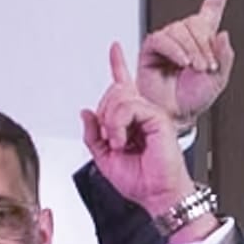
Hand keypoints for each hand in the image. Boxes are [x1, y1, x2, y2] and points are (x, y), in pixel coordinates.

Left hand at [82, 38, 197, 216]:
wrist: (157, 194)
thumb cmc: (139, 180)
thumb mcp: (104, 158)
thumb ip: (92, 135)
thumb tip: (85, 113)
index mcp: (131, 119)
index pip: (123, 85)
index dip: (118, 65)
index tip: (115, 48)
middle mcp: (142, 112)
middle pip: (112, 92)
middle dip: (103, 117)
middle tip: (111, 141)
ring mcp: (150, 112)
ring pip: (118, 98)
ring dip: (110, 123)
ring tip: (119, 143)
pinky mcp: (157, 117)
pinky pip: (128, 107)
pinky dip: (118, 125)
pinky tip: (124, 140)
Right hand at [134, 0, 236, 126]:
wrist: (175, 113)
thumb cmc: (194, 98)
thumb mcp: (219, 79)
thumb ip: (225, 56)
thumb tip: (223, 35)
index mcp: (205, 38)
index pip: (213, 4)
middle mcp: (186, 35)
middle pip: (197, 23)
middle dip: (204, 46)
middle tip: (205, 66)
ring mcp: (169, 40)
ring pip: (182, 31)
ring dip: (191, 51)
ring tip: (193, 68)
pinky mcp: (153, 47)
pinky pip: (164, 40)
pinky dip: (175, 50)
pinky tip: (181, 62)